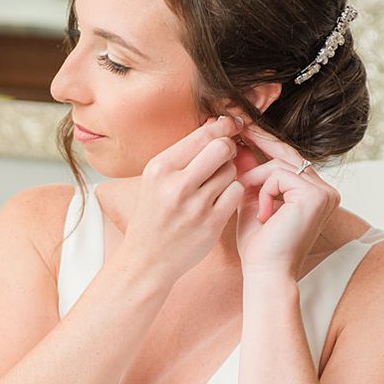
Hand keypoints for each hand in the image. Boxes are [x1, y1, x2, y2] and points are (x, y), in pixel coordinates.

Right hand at [116, 116, 243, 284]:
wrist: (147, 259)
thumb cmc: (155, 214)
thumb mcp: (157, 179)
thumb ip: (186, 154)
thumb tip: (219, 124)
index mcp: (159, 167)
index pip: (202, 135)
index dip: (223, 127)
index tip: (231, 126)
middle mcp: (176, 185)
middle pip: (222, 148)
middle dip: (229, 148)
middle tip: (226, 155)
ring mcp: (195, 205)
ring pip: (231, 171)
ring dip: (229, 174)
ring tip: (215, 184)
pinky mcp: (212, 223)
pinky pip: (237, 192)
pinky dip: (233, 193)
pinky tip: (221, 199)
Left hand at [232, 122, 339, 277]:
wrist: (266, 272)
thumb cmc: (259, 244)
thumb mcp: (252, 200)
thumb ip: (251, 173)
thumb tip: (241, 143)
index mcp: (315, 192)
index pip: (289, 159)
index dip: (264, 143)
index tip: (243, 130)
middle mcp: (325, 190)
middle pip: (287, 155)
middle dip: (259, 141)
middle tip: (236, 125)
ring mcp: (324, 192)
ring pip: (280, 164)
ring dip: (256, 180)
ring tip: (248, 202)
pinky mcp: (315, 196)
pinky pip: (280, 175)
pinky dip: (264, 191)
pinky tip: (263, 214)